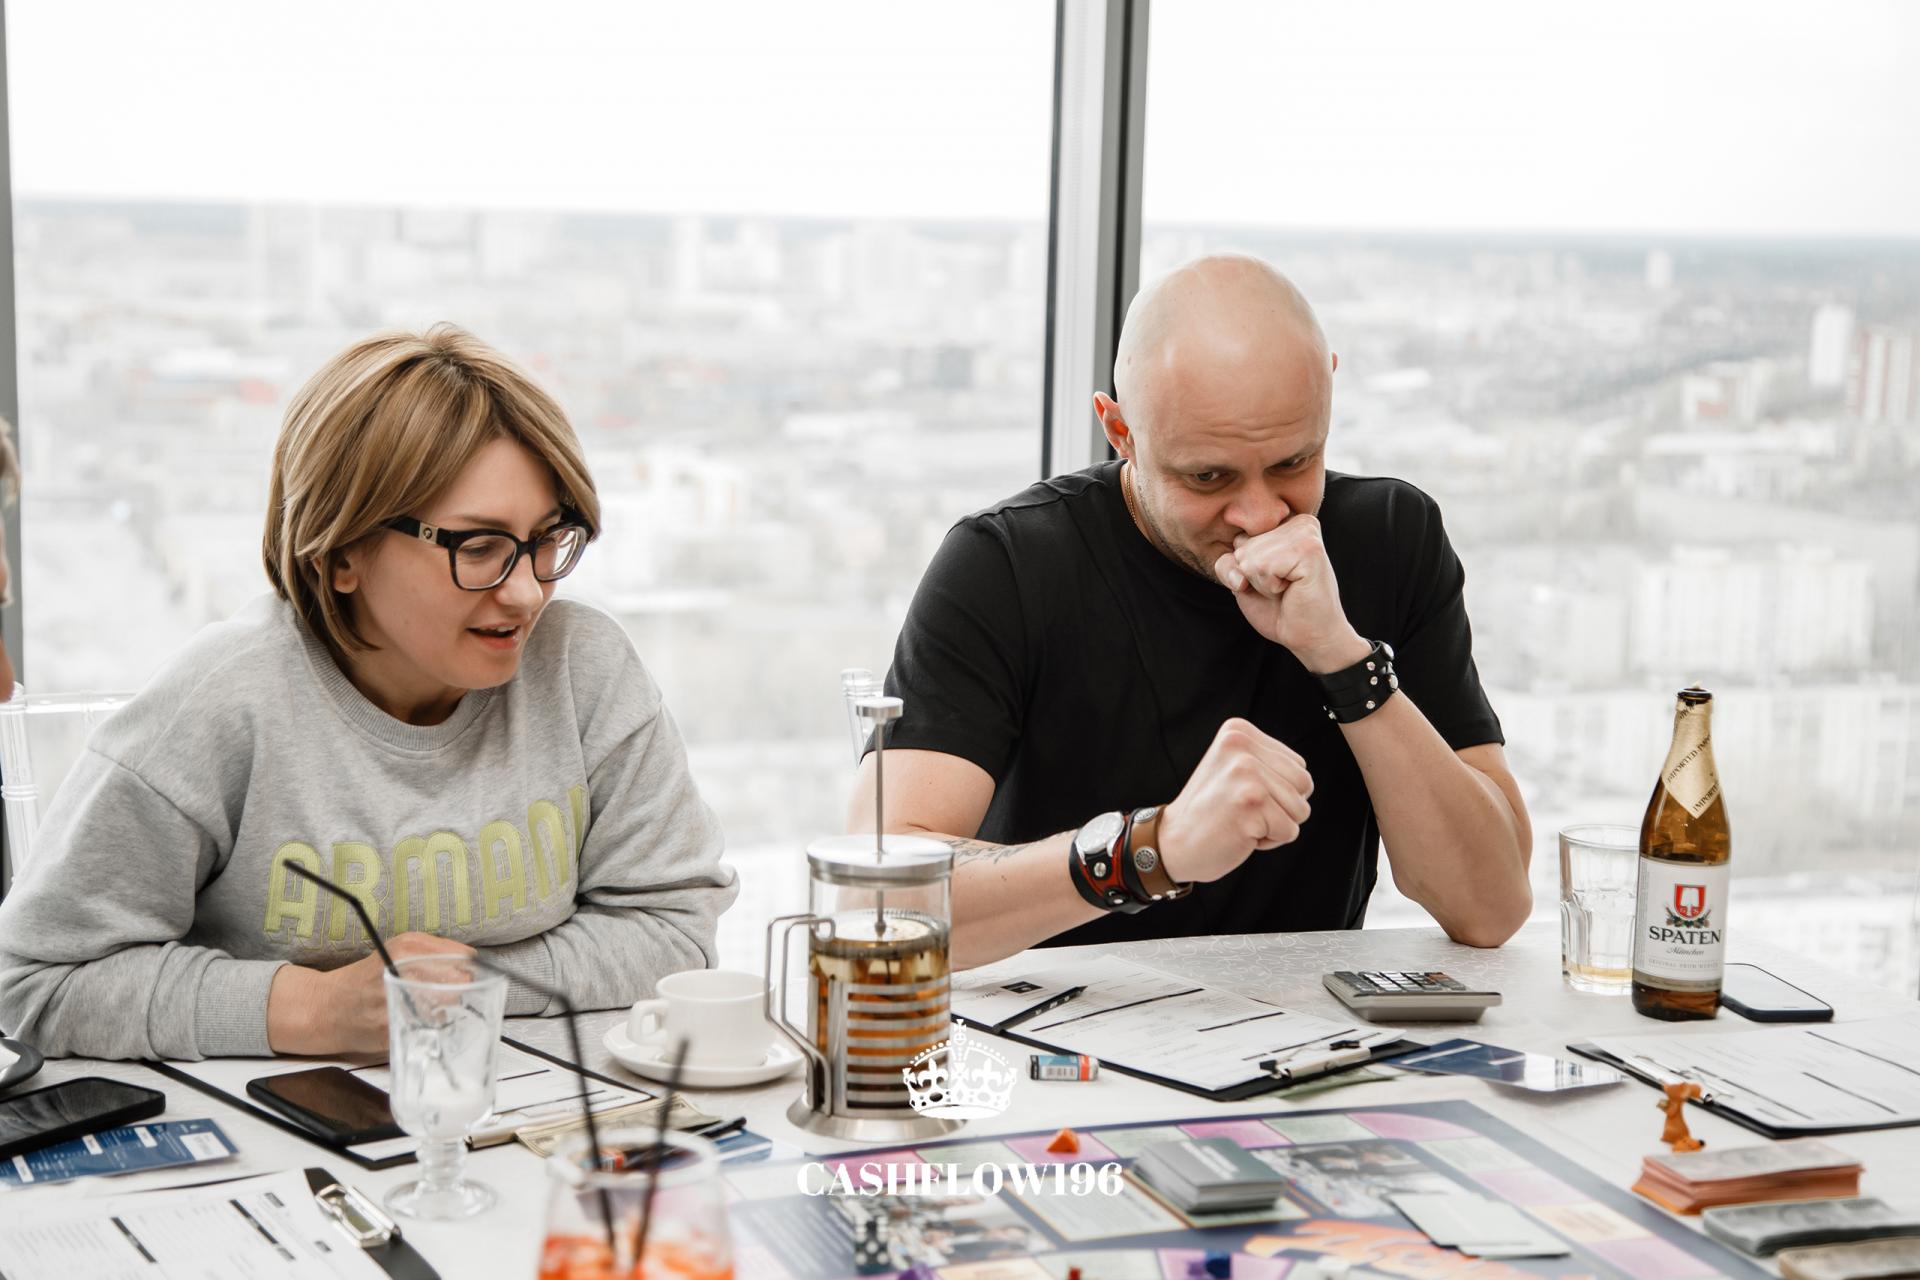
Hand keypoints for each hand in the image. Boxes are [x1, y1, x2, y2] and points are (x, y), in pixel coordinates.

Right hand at [267, 932, 474, 1055]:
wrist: (327, 1007)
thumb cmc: (367, 977)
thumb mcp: (399, 948)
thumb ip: (437, 950)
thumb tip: (472, 960)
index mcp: (407, 947)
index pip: (463, 957)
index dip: (468, 967)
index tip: (467, 973)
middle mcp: (402, 971)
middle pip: (460, 982)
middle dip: (459, 989)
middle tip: (445, 992)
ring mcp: (397, 1001)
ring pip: (449, 1007)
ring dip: (446, 1010)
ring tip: (427, 1006)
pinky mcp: (393, 1028)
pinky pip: (430, 1028)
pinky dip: (430, 1026)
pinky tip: (415, 1020)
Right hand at [1157, 718, 1312, 883]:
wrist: (1172, 841)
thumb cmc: (1210, 811)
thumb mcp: (1233, 768)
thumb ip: (1267, 762)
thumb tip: (1305, 780)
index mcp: (1238, 732)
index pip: (1298, 765)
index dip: (1278, 790)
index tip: (1242, 794)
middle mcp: (1241, 747)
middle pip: (1304, 785)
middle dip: (1282, 807)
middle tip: (1242, 810)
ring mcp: (1246, 775)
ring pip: (1301, 809)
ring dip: (1276, 824)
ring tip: (1241, 820)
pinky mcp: (1251, 805)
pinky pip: (1289, 832)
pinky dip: (1269, 841)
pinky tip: (1240, 833)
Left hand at [1213, 515, 1368, 672]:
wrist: (1311, 637)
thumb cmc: (1279, 609)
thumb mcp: (1243, 582)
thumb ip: (1228, 563)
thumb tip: (1238, 563)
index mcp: (1287, 523)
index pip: (1238, 538)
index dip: (1245, 569)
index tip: (1274, 579)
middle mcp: (1299, 522)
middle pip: (1242, 545)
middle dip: (1253, 575)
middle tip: (1283, 587)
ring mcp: (1306, 533)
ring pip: (1250, 556)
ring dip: (1263, 583)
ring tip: (1288, 588)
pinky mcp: (1309, 550)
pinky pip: (1263, 566)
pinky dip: (1270, 587)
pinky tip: (1292, 589)